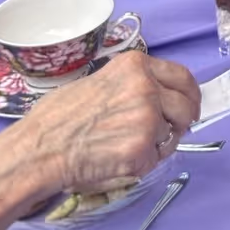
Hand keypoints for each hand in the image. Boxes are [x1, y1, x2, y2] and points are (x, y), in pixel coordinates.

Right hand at [18, 52, 199, 197]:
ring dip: (159, 143)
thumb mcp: (98, 81)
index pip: (182, 76)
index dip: (189, 93)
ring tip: (128, 146)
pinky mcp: (143, 149)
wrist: (40, 149)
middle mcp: (147, 87)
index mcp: (136, 66)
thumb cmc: (58, 117)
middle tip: (173, 131)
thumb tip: (154, 95)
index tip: (190, 104)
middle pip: (186, 105)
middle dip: (183, 121)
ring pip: (172, 134)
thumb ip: (130, 84)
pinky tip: (118, 160)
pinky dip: (143, 163)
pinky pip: (156, 158)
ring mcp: (148, 118)